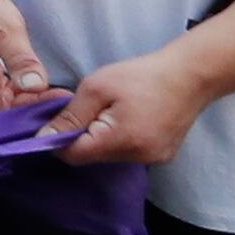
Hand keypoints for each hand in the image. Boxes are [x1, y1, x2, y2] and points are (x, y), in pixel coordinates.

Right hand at [0, 0, 53, 113]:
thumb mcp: (7, 28)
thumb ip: (21, 60)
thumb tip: (36, 87)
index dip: (24, 113)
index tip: (54, 106)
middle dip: (26, 108)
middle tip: (57, 98)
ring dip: (21, 100)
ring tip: (49, 92)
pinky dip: (12, 90)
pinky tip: (29, 83)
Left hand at [45, 43, 213, 163]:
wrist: (192, 75)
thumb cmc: (142, 76)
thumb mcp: (97, 88)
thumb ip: (70, 116)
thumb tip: (43, 138)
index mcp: (120, 141)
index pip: (73, 156)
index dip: (57, 140)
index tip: (56, 121)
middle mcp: (138, 158)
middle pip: (91, 157)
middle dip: (80, 136)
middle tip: (86, 109)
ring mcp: (153, 160)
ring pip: (109, 156)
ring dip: (101, 138)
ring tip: (109, 111)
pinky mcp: (162, 156)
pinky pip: (128, 153)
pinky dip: (120, 139)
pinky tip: (127, 118)